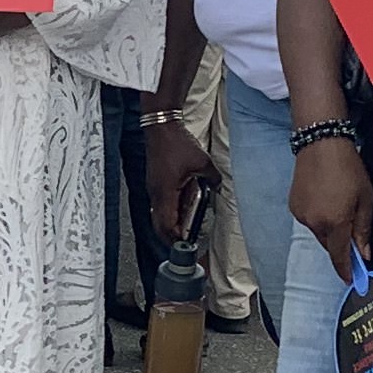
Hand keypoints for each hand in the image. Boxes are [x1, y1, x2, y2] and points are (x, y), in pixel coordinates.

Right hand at [142, 112, 214, 240]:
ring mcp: (154, 188)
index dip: (175, 238)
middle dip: (171, 236)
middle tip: (184, 243)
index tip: (186, 246)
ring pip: (159, 215)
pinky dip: (171, 211)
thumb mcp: (202, 162)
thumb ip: (212, 178)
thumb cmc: (177, 143)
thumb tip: (218, 187)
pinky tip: (183, 208)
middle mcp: (156, 193)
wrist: (161, 127)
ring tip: (185, 228)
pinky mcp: (156, 182)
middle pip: (159, 224)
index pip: (167, 224)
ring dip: (171, 223)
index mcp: (165, 192)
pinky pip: (161, 203)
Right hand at [290, 135, 372, 275]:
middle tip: (354, 235)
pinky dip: (319, 217)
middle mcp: (315, 222)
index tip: (352, 280)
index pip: (340, 256)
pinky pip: (309, 220)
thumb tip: (363, 252)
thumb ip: (363, 229)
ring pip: (319, 233)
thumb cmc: (347, 167)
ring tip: (339, 206)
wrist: (321, 144)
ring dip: (330, 228)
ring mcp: (302, 215)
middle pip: (330, 245)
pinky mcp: (294, 206)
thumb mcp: (366, 199)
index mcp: (335, 222)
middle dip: (341, 244)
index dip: (346, 270)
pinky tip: (327, 201)